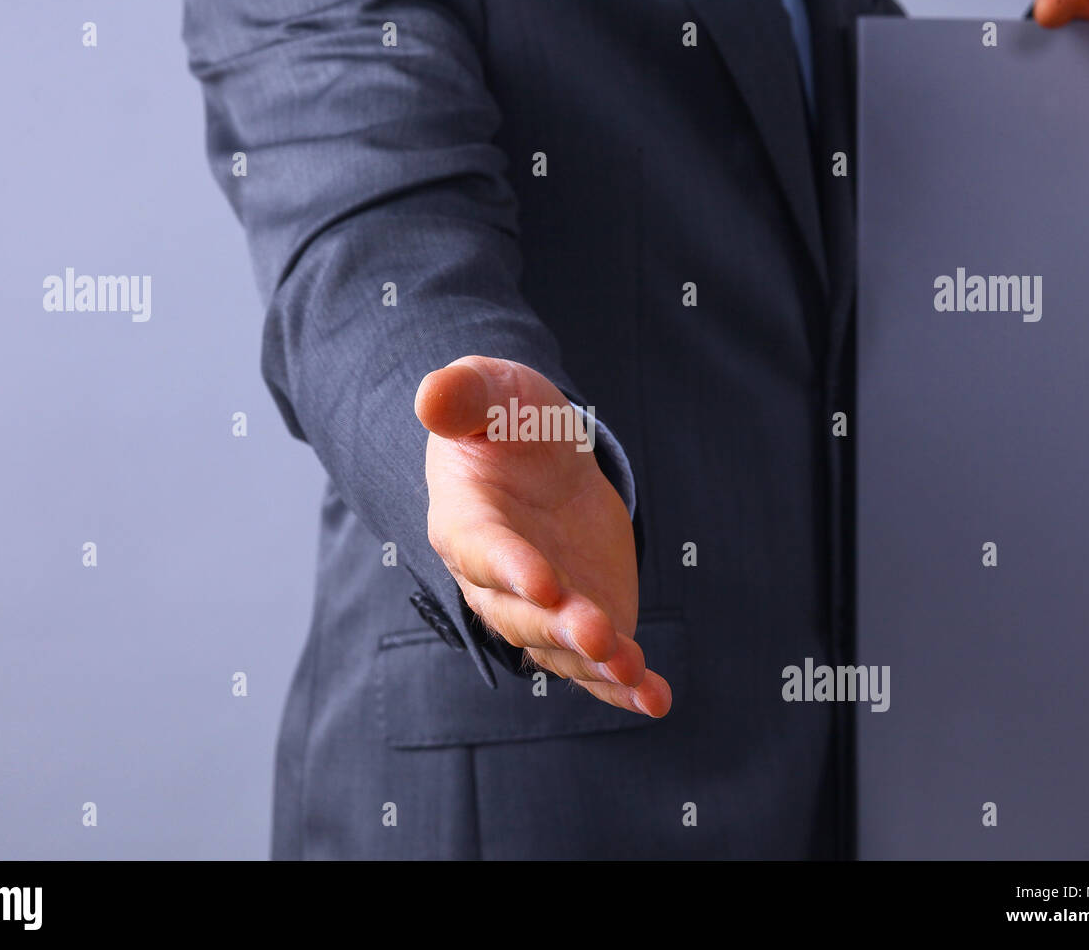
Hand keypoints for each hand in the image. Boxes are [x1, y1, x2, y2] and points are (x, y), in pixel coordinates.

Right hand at [415, 355, 671, 716]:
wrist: (537, 454)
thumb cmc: (505, 420)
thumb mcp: (490, 391)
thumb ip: (464, 395)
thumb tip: (432, 396)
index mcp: (465, 521)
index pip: (481, 550)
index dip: (509, 567)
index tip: (543, 581)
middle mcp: (496, 578)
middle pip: (519, 614)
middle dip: (558, 626)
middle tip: (597, 634)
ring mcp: (542, 606)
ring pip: (560, 646)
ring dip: (595, 663)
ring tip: (632, 671)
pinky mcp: (584, 618)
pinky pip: (597, 663)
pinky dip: (624, 686)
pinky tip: (656, 698)